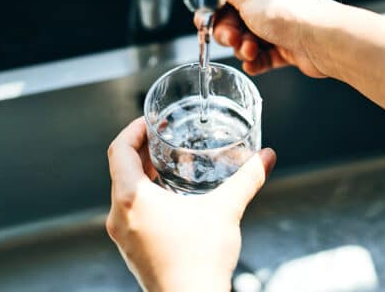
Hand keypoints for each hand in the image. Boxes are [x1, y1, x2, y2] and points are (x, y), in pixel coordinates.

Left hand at [106, 118, 276, 291]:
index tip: (150, 122)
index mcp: (132, 199)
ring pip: (124, 192)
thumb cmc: (200, 261)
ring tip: (168, 164)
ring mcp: (123, 235)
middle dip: (141, 150)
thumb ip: (247, 179)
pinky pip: (130, 212)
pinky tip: (171, 198)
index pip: (119, 150)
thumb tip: (265, 158)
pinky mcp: (131, 249)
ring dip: (142, 174)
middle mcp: (119, 215)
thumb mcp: (226, 210)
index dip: (133, 130)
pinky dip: (144, 196)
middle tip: (164, 138)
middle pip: (120, 169)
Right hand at [200, 0, 334, 76]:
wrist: (322, 39)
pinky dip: (255, 61)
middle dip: (228, 32)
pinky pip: (262, 56)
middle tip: (232, 39)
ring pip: (246, 39)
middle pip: (233, 18)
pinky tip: (253, 64)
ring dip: (243, 48)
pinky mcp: (286, 46)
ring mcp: (279, 24)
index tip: (205, 22)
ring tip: (251, 51)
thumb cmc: (288, 11)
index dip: (214, 9)